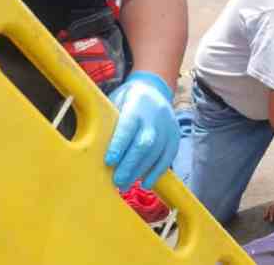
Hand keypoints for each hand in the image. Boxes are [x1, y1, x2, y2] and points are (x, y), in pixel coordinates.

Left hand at [105, 71, 179, 190]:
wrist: (153, 88)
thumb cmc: (127, 99)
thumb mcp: (116, 102)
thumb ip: (110, 123)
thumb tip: (98, 149)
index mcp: (136, 104)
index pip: (128, 127)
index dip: (119, 146)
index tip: (109, 162)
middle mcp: (154, 115)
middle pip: (144, 143)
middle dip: (130, 165)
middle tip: (117, 181)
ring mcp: (167, 125)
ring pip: (156, 152)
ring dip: (140, 171)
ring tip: (126, 184)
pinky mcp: (175, 135)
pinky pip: (168, 157)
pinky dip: (157, 172)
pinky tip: (146, 182)